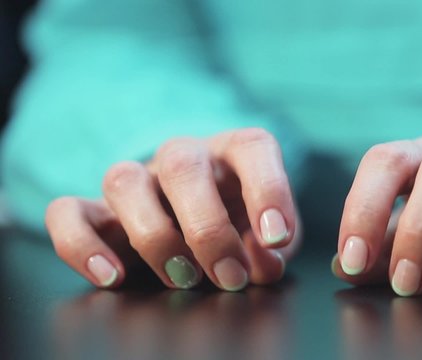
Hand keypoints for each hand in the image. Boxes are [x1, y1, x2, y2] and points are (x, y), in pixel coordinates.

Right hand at [46, 128, 299, 289]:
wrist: (204, 225)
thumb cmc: (242, 225)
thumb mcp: (267, 239)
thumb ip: (270, 249)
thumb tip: (259, 262)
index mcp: (233, 153)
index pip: (252, 147)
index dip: (268, 189)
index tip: (276, 238)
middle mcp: (184, 157)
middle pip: (182, 164)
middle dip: (208, 229)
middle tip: (230, 276)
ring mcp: (139, 179)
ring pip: (122, 180)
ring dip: (153, 236)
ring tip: (183, 277)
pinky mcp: (100, 209)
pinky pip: (67, 211)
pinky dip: (81, 246)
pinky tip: (112, 277)